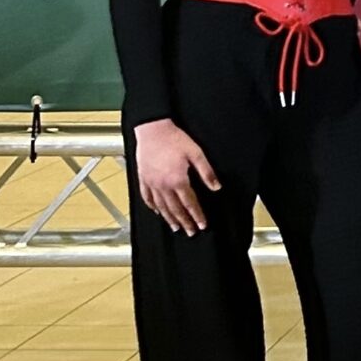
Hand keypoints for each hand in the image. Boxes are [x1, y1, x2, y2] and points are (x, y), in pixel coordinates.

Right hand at [133, 119, 220, 235]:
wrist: (152, 129)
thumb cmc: (173, 138)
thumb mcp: (196, 153)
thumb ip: (206, 172)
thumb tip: (216, 187)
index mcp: (178, 180)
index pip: (190, 203)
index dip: (197, 215)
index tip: (202, 225)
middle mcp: (163, 185)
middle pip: (175, 208)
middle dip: (184, 222)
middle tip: (191, 232)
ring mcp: (151, 183)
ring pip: (161, 206)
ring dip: (169, 218)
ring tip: (175, 228)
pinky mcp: (143, 178)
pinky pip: (147, 197)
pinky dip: (152, 206)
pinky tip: (156, 211)